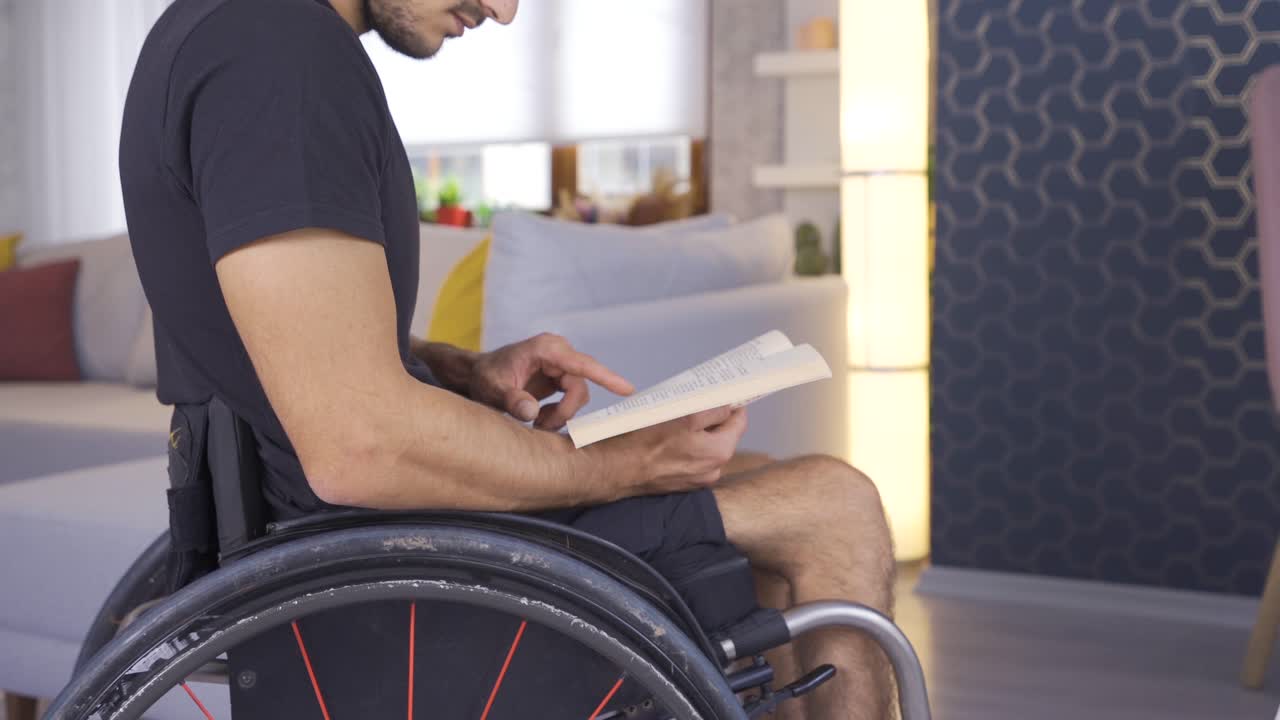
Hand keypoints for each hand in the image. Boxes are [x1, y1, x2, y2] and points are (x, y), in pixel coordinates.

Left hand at [470, 333, 634, 429]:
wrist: (479, 374)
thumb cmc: (485, 377)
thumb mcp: (492, 390)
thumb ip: (511, 400)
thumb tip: (532, 413)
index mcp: (545, 349)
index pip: (582, 364)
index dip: (606, 377)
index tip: (627, 390)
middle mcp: (558, 353)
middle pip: (580, 387)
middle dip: (565, 412)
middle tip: (542, 427)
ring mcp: (561, 364)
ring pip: (578, 395)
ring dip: (562, 414)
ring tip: (537, 423)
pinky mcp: (561, 376)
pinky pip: (572, 398)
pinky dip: (560, 412)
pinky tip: (540, 416)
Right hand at [608, 406, 748, 494]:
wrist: (613, 470)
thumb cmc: (644, 442)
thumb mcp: (685, 416)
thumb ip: (713, 410)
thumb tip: (728, 406)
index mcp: (719, 453)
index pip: (738, 421)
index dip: (732, 405)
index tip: (724, 395)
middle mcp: (712, 470)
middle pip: (722, 435)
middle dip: (710, 420)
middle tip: (691, 406)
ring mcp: (697, 480)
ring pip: (704, 446)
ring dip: (695, 434)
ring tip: (674, 424)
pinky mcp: (680, 484)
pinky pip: (690, 459)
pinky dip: (684, 448)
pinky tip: (666, 440)